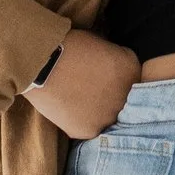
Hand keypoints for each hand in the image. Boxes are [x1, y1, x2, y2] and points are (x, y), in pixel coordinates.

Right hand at [22, 27, 139, 139]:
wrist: (42, 63)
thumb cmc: (68, 46)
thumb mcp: (101, 43)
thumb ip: (114, 58)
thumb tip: (112, 67)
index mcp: (132, 70)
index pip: (130, 76)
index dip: (114, 74)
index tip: (100, 72)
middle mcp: (127, 96)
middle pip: (121, 99)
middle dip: (108, 94)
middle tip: (88, 88)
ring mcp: (110, 115)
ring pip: (106, 116)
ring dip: (96, 111)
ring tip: (76, 99)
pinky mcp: (91, 130)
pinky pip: (89, 128)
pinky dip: (79, 121)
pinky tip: (68, 109)